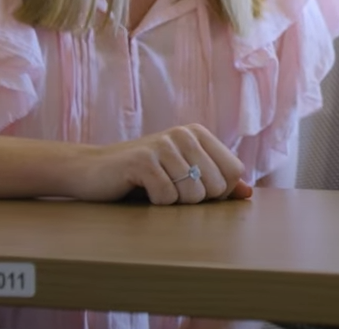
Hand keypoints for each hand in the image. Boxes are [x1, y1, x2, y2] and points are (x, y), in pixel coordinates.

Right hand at [65, 124, 252, 204]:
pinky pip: (167, 198)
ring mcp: (164, 145)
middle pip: (217, 186)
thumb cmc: (141, 176)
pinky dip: (155, 204)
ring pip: (193, 195)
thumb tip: (248, 193)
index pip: (234, 171)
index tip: (193, 189)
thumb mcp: (182, 175)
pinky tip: (140, 190)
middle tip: (169, 190)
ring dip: (173, 203)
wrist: (90, 170)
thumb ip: (216, 182)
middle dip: (195, 200)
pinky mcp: (143, 161)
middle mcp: (185, 134)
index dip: (218, 192)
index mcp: (198, 134)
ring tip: (154, 189)